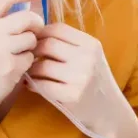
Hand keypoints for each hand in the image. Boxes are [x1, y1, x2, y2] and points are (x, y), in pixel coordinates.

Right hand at [0, 0, 43, 110]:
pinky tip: (15, 68)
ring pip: (32, 38)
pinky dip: (27, 63)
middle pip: (27, 18)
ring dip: (30, 46)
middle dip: (36, 24)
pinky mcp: (10, 67)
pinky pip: (30, 58)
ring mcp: (0, 50)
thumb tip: (27, 6)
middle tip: (34, 31)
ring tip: (17, 54)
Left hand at [27, 23, 137, 137]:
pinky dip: (33, 83)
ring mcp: (80, 77)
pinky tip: (33, 84)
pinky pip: (43, 85)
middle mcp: (87, 58)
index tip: (35, 40)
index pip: (58, 28)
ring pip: (42, 65)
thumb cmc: (94, 79)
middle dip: (34, 50)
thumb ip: (69, 44)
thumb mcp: (90, 56)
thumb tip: (35, 34)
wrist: (108, 109)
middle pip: (48, 44)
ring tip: (30, 72)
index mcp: (91, 44)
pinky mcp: (72, 95)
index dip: (41, 32)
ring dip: (31, 68)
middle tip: (29, 57)